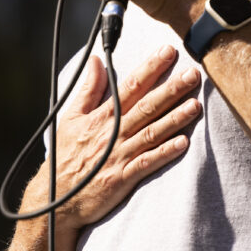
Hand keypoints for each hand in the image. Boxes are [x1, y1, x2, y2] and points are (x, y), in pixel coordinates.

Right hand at [31, 44, 201, 230]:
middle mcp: (113, 133)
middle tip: (194, 74)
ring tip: (196, 105)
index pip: (130, 86)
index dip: (150, 68)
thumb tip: (95, 60)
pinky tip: (184, 143)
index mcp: (102, 116)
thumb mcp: (71, 118)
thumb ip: (88, 89)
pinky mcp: (123, 178)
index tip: (169, 51)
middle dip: (171, 89)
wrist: (54, 198)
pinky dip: (164, 153)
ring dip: (174, 119)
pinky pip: (147, 163)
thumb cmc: (65, 156)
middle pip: (146, 106)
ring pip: (151, 132)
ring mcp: (119, 155)